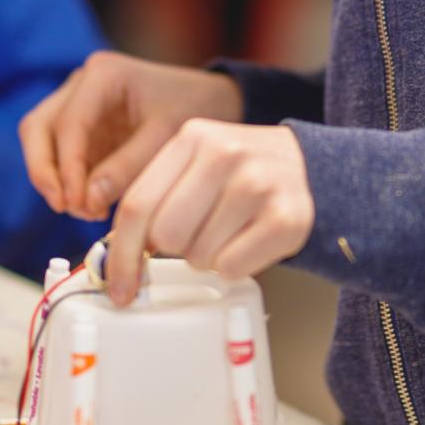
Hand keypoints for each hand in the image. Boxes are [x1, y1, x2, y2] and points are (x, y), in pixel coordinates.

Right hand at [20, 52, 243, 219]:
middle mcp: (82, 85)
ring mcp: (78, 105)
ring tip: (85, 210)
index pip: (69, 122)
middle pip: (37, 127)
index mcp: (103, 74)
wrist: (212, 100)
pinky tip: (93, 206)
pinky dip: (71, 183)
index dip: (67, 166)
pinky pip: (62, 157)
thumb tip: (87, 201)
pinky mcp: (84, 129)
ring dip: (55, 180)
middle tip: (63, 206)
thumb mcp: (166, 136)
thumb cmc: (192, 106)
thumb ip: (127, 167)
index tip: (76, 201)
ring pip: (42, 142)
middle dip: (45, 171)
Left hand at [105, 120, 313, 305]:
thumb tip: (116, 256)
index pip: (136, 205)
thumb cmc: (240, 173)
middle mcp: (224, 154)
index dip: (120, 254)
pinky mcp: (287, 217)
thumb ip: (156, 197)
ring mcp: (258, 184)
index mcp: (192, 138)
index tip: (118, 285)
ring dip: (208, 256)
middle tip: (198, 233)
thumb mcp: (196, 163)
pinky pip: (232, 267)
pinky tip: (249, 240)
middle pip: (165, 236)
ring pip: (199, 257)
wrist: (308, 166)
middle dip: (175, 248)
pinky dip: (236, 266)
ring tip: (230, 230)